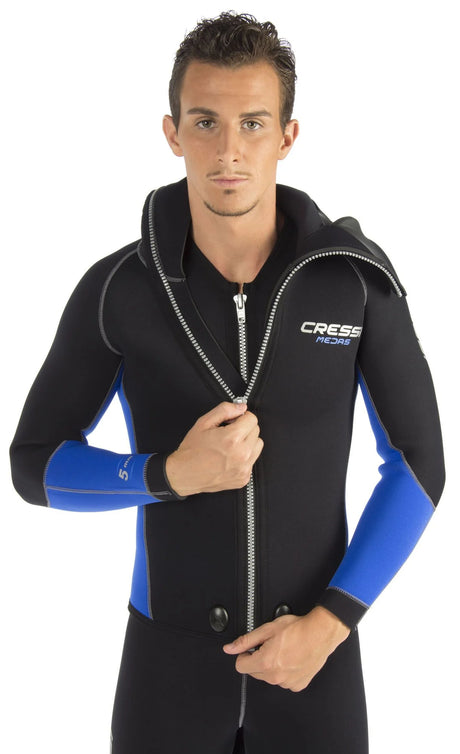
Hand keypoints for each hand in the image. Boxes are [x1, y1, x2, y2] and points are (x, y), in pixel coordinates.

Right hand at [165, 402, 263, 495]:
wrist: (185, 474)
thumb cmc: (192, 450)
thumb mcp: (204, 423)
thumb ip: (225, 410)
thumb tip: (241, 407)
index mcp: (232, 438)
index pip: (252, 419)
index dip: (240, 418)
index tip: (232, 422)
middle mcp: (242, 454)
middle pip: (256, 431)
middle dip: (244, 429)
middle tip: (228, 434)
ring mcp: (244, 468)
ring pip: (257, 446)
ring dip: (247, 443)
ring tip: (230, 447)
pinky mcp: (244, 478)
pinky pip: (252, 461)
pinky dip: (244, 458)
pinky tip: (229, 459)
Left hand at [222, 606, 349, 691]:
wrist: (320, 633)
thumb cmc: (298, 629)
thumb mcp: (267, 629)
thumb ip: (246, 640)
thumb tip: (229, 648)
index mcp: (265, 662)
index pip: (240, 666)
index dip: (244, 654)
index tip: (251, 648)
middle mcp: (275, 677)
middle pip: (254, 672)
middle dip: (258, 659)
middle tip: (270, 646)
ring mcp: (287, 683)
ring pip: (269, 677)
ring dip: (271, 666)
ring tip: (284, 651)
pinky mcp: (297, 685)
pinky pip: (283, 681)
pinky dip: (284, 672)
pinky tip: (291, 659)